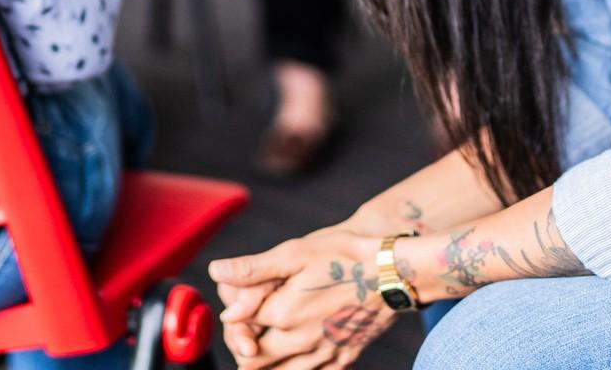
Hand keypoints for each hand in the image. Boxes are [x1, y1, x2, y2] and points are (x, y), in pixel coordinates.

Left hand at [210, 227, 396, 368]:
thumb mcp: (296, 252)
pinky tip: (296, 357)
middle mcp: (300, 340)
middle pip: (254, 359)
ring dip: (266, 363)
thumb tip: (217, 274)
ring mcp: (323, 354)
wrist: (393, 271)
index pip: (240, 327)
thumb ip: (253, 269)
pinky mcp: (342, 359)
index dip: (235, 318)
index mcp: (282, 312)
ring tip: (264, 348)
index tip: (239, 307)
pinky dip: (296, 369)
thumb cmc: (344, 255)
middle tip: (248, 333)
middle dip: (246, 346)